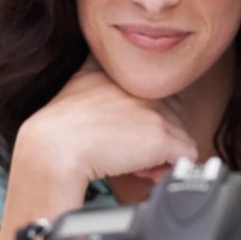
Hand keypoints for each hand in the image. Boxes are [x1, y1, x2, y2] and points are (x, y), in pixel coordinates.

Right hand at [17, 62, 197, 190]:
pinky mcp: (162, 135)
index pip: (155, 93)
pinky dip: (168, 168)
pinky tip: (142, 171)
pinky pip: (187, 155)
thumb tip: (116, 84)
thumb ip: (100, 77)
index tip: (123, 132)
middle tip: (128, 150)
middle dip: (156, 136)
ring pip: (180, 134)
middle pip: (172, 114)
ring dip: (162, 153)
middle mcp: (144, 82)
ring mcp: (155, 108)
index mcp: (125, 68)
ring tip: (131, 161)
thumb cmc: (59, 126)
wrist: (53, 148)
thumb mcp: (80, 83)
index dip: (144, 117)